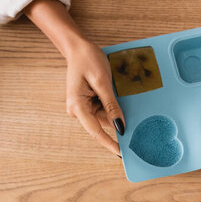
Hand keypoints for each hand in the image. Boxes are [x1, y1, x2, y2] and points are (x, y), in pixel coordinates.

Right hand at [24, 0, 124, 155]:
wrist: (79, 48)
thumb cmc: (88, 60)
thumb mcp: (102, 82)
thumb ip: (111, 105)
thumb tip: (120, 126)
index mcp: (77, 106)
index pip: (96, 131)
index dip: (110, 143)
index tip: (122, 153)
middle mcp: (78, 110)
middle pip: (102, 124)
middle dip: (115, 118)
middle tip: (123, 104)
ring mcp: (83, 108)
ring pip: (105, 117)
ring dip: (114, 108)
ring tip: (112, 88)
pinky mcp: (88, 104)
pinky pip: (104, 110)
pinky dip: (112, 104)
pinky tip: (111, 90)